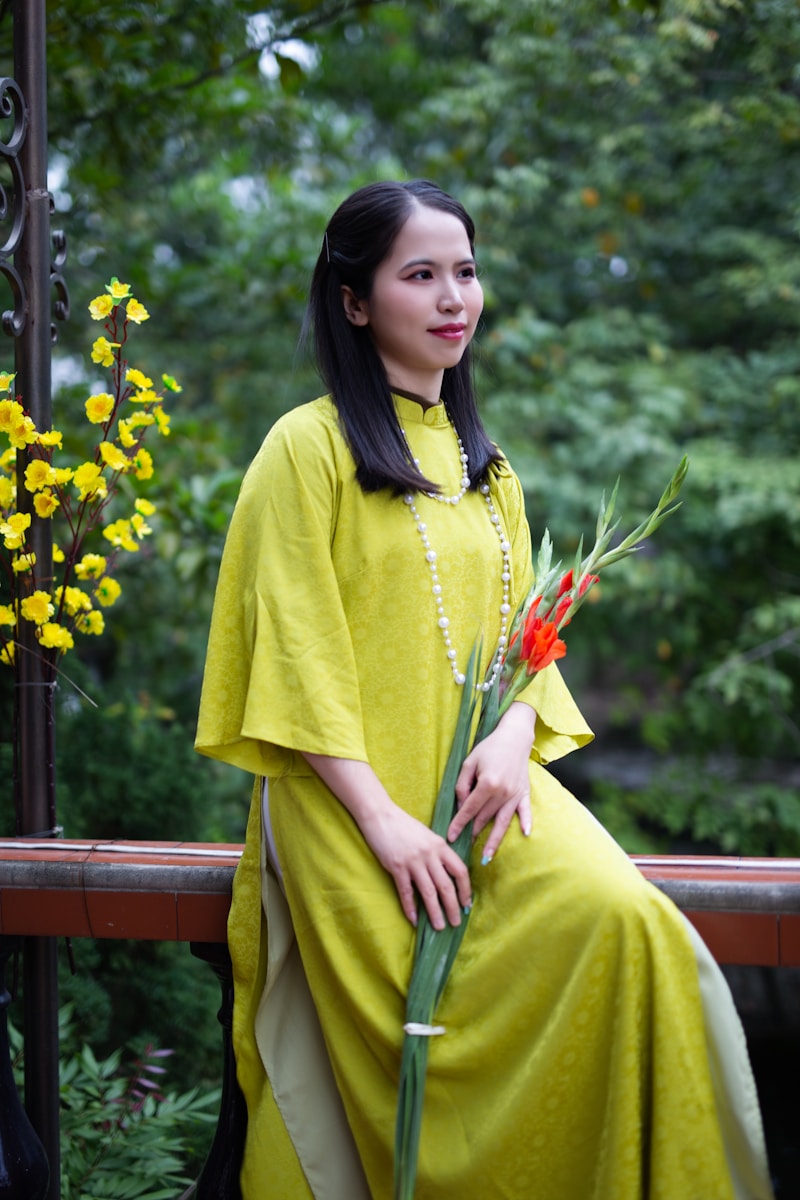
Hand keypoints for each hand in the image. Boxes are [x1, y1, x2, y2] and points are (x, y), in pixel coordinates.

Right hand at [359, 804, 471, 931]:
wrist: (380, 815)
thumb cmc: (404, 825)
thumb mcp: (427, 835)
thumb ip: (438, 852)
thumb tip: (448, 874)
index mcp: (440, 845)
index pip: (460, 871)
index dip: (465, 890)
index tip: (467, 904)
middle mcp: (429, 854)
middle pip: (446, 886)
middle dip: (453, 907)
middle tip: (456, 923)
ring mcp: (413, 861)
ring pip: (428, 892)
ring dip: (435, 912)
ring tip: (439, 926)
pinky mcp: (396, 867)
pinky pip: (406, 892)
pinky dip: (410, 908)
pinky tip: (414, 920)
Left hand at [446, 702, 535, 861]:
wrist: (514, 737)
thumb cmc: (489, 748)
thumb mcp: (469, 763)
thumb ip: (462, 785)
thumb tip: (461, 806)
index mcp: (487, 784)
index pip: (470, 809)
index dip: (459, 824)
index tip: (451, 837)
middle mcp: (502, 792)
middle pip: (485, 818)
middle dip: (473, 833)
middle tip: (463, 848)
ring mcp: (515, 794)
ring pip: (502, 822)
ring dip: (494, 840)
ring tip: (486, 857)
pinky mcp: (525, 793)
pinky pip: (526, 811)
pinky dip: (526, 822)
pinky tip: (525, 834)